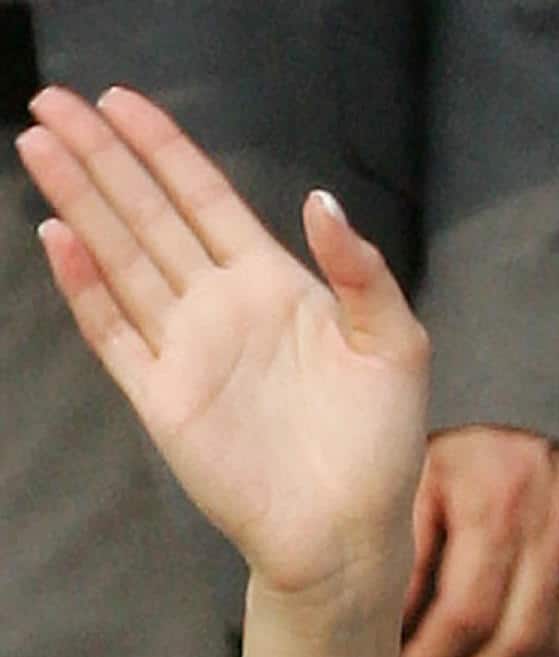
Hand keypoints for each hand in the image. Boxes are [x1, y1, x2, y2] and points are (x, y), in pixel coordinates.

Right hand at [16, 87, 425, 605]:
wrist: (352, 531)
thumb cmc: (382, 443)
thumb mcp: (396, 346)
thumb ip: (364, 273)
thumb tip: (321, 200)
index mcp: (277, 285)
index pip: (207, 200)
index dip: (164, 149)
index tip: (120, 101)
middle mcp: (222, 306)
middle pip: (148, 215)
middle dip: (102, 158)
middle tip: (52, 100)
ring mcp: (187, 348)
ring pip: (121, 258)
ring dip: (80, 203)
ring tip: (39, 144)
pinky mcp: (163, 396)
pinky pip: (114, 330)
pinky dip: (85, 286)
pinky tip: (58, 238)